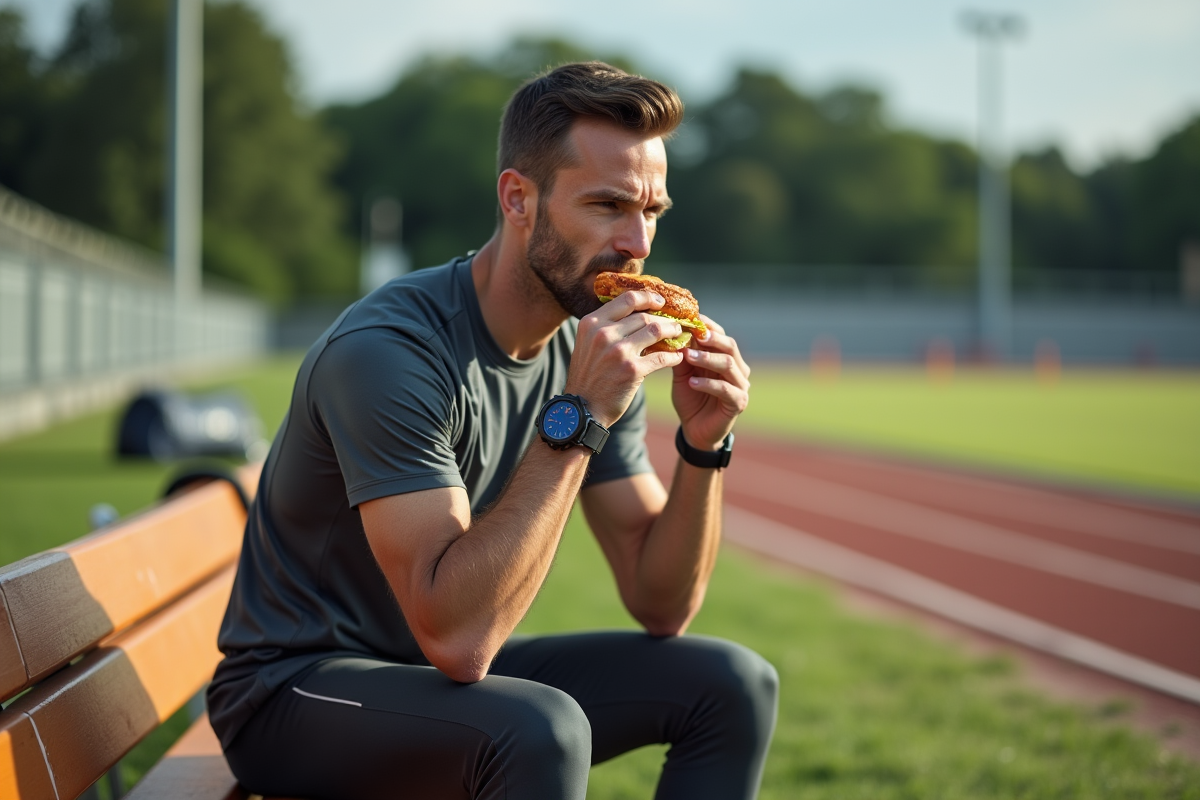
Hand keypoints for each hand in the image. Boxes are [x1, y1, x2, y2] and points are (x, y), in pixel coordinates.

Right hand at [565, 291, 684, 425]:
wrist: (583, 409)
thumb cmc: (588, 376)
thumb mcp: (587, 344)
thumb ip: (606, 327)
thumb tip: (636, 312)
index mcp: (591, 323)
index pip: (627, 299)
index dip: (648, 297)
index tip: (660, 301)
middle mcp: (604, 334)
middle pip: (644, 315)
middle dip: (664, 318)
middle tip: (675, 323)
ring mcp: (618, 351)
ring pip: (655, 330)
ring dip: (672, 332)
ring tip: (678, 335)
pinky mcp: (632, 370)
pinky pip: (661, 357)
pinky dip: (673, 356)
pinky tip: (677, 357)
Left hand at [671, 316, 750, 449]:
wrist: (695, 429)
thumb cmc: (690, 398)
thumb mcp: (683, 374)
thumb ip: (682, 355)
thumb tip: (673, 332)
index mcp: (725, 357)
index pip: (720, 335)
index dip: (707, 326)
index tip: (690, 318)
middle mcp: (737, 368)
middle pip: (729, 346)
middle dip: (712, 338)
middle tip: (695, 334)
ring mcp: (740, 385)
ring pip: (729, 365)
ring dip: (707, 359)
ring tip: (688, 356)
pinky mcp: (739, 402)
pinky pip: (725, 390)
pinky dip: (708, 384)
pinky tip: (693, 382)